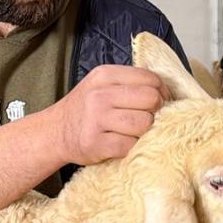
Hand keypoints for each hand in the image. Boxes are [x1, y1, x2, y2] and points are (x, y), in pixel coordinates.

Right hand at [50, 65, 167, 165]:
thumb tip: (167, 92)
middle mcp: (100, 94)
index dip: (162, 92)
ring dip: (143, 132)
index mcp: (105, 75)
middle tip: (145, 119)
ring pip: (144, 123)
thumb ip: (128, 83)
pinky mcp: (95, 143)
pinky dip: (130, 148)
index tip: (159, 103)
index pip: (150, 79)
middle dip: (155, 111)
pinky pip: (130, 145)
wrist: (54, 132)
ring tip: (131, 132)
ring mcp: (96, 119)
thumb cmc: (85, 109)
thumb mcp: (101, 85)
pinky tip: (120, 144)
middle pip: (151, 99)